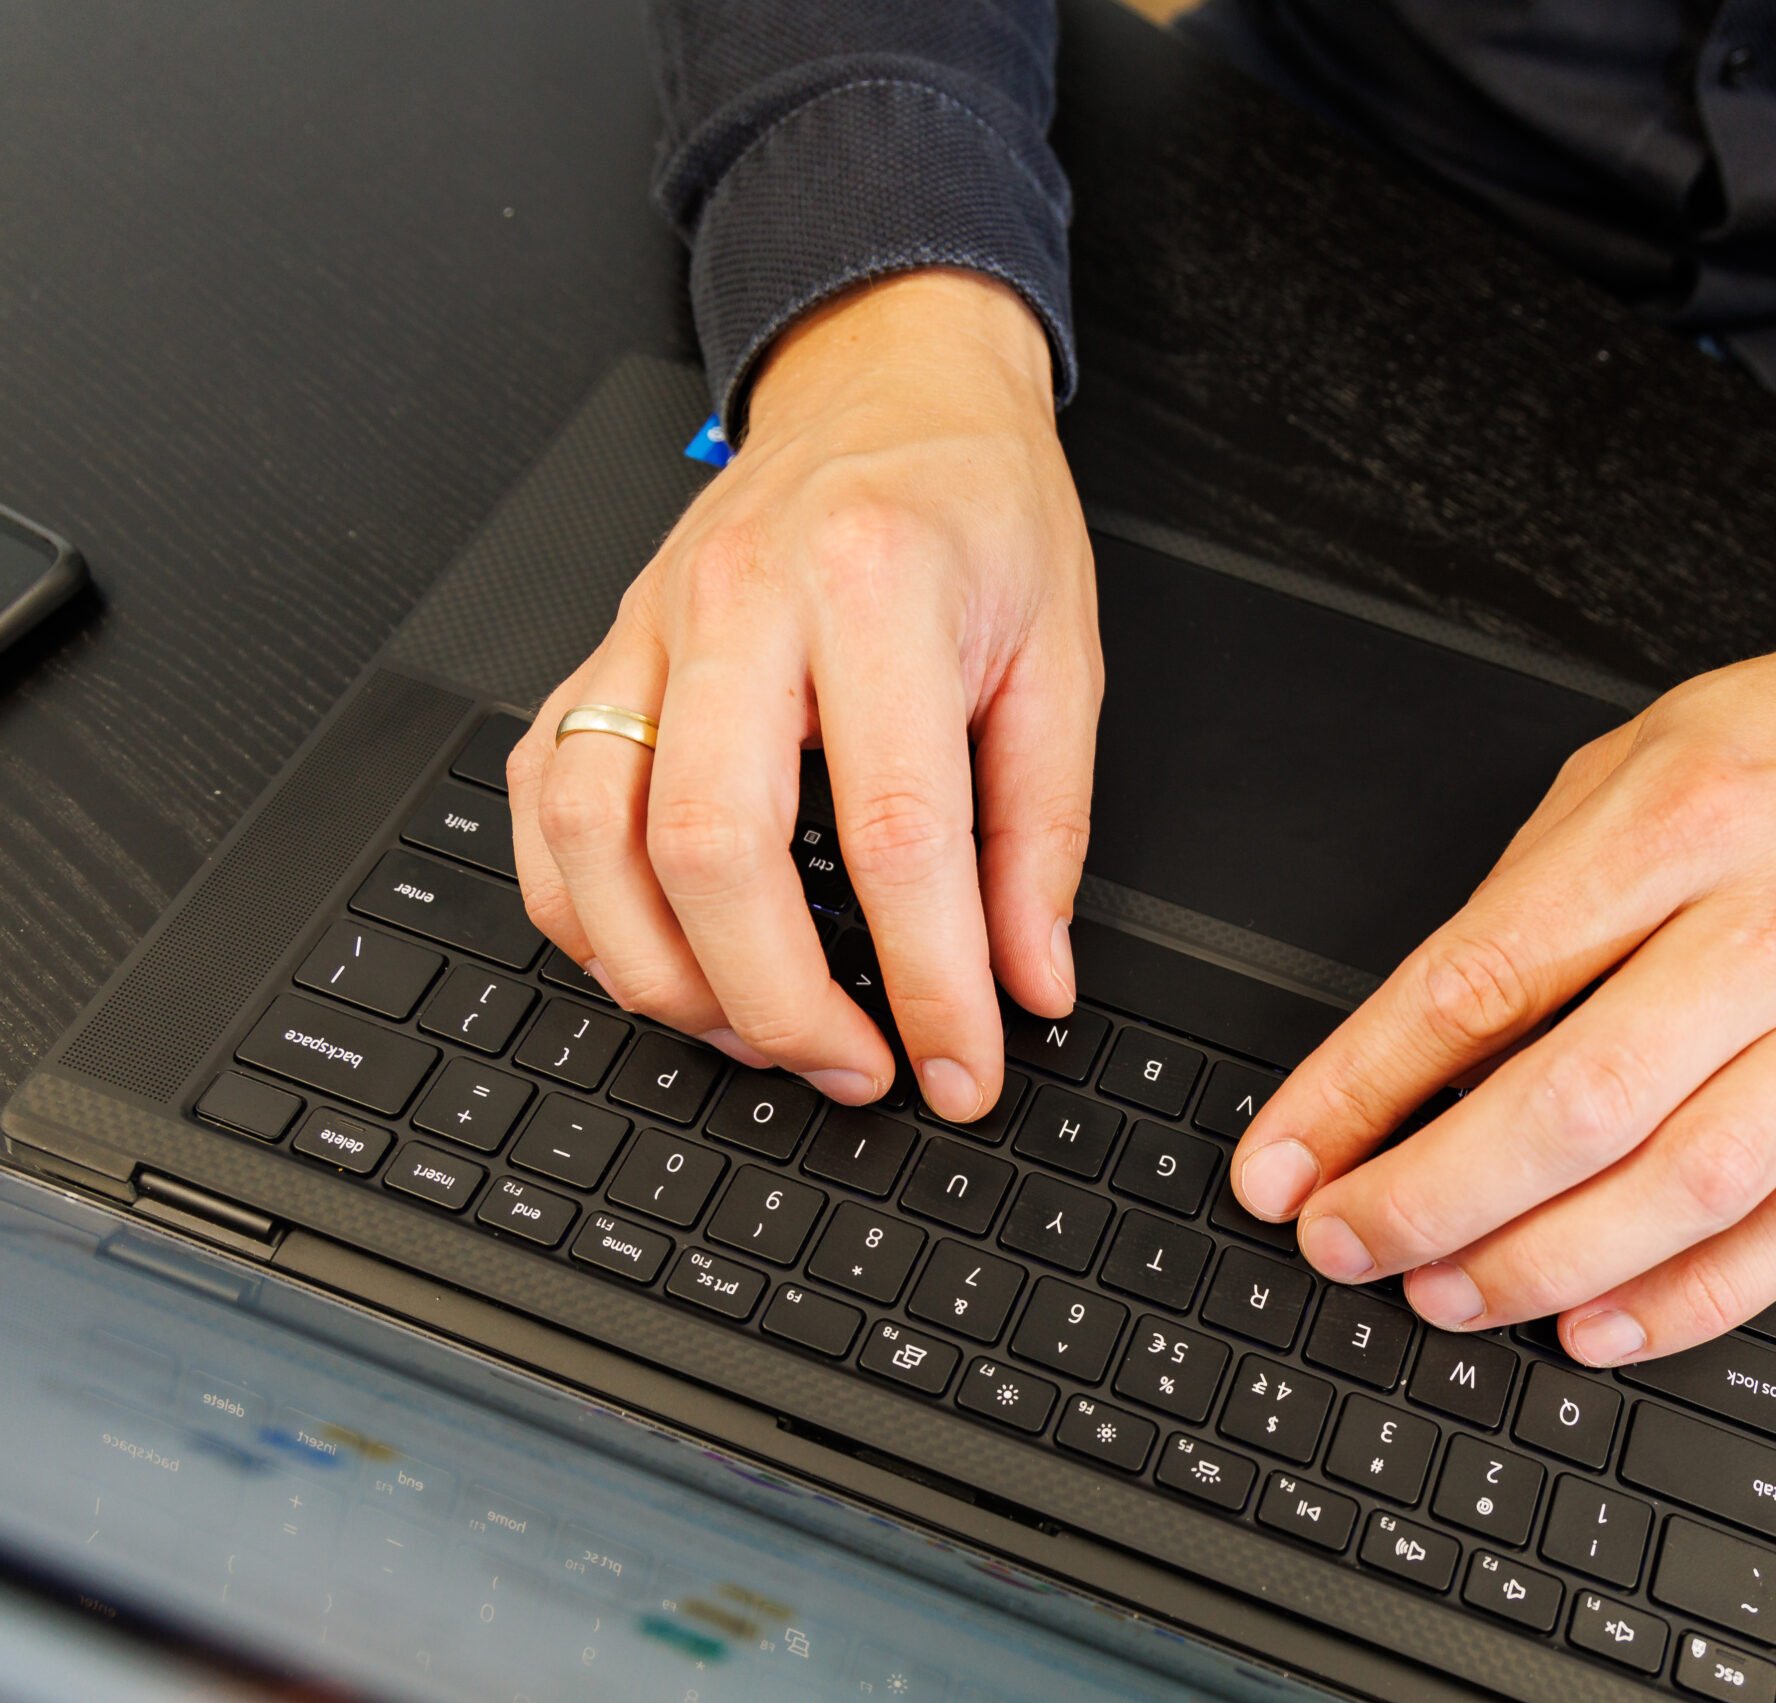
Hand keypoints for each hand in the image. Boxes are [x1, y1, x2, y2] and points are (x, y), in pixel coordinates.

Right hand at [507, 269, 1098, 1118]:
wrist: (886, 382)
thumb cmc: (977, 504)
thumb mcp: (1061, 655)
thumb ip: (1044, 832)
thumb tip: (1030, 981)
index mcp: (878, 585)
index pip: (895, 831)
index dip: (931, 981)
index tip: (962, 1069)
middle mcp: (741, 602)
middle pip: (712, 848)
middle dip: (780, 1003)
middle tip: (857, 1070)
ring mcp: (648, 625)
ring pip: (590, 838)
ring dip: (666, 975)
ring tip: (760, 1032)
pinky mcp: (599, 650)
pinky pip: (537, 802)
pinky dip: (581, 910)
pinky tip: (659, 956)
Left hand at [1227, 584, 1775, 1364]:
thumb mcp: (1639, 758)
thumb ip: (1534, 897)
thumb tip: (1422, 1053)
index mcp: (1683, 822)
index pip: (1487, 979)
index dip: (1364, 1087)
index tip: (1284, 1160)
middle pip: (1581, 1103)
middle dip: (1436, 1196)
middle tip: (1346, 1245)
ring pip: (1689, 1187)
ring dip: (1548, 1264)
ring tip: (1447, 1295)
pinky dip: (1697, 1299)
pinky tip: (1604, 1328)